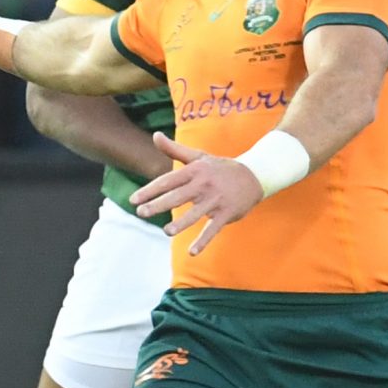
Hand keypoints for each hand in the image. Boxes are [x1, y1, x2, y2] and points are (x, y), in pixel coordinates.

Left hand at [130, 131, 261, 254]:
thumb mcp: (198, 156)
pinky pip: (213, 229)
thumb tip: (155, 135)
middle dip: (158, 205)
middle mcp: (204, 185)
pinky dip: (204, 241)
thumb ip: (174, 150)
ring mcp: (216, 200)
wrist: (255, 175)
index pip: (168, 181)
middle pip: (177, 196)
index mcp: (194, 171)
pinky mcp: (226, 213)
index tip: (133, 200)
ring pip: (195, 214)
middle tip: (141, 213)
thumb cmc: (219, 167)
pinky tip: (193, 252)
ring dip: (181, 224)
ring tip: (166, 231)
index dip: (150, 190)